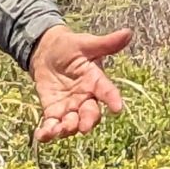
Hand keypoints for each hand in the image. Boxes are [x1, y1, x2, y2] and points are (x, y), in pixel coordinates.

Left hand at [31, 23, 130, 143]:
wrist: (46, 52)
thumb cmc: (70, 46)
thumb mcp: (86, 43)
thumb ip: (105, 43)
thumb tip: (128, 33)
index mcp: (96, 80)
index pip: (107, 91)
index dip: (113, 99)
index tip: (118, 108)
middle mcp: (85, 97)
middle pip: (91, 113)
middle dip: (88, 121)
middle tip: (85, 127)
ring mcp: (70, 107)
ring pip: (73, 123)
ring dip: (67, 129)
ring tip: (59, 130)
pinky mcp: (53, 111)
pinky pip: (52, 125)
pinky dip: (48, 132)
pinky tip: (41, 135)